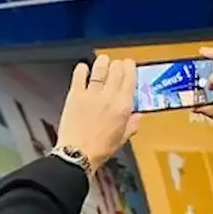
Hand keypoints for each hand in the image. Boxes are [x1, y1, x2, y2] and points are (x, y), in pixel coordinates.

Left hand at [55, 55, 139, 169]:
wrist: (78, 154)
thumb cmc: (100, 149)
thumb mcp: (122, 138)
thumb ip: (131, 125)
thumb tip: (137, 117)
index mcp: (123, 107)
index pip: (129, 79)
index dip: (129, 68)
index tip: (128, 64)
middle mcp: (108, 97)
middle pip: (115, 71)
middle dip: (117, 64)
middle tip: (116, 63)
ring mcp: (91, 95)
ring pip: (99, 70)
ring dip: (102, 62)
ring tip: (102, 60)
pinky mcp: (75, 96)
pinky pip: (79, 77)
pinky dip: (82, 70)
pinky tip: (83, 68)